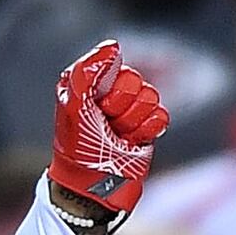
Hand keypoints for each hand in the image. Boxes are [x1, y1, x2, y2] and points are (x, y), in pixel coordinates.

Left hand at [50, 41, 169, 224]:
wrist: (92, 188)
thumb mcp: (73, 105)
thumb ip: (87, 71)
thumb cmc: (77, 148)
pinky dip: (149, 130)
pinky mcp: (147, 131)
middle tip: (107, 124)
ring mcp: (130, 114)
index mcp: (90, 85)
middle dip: (122, 106)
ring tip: (119, 136)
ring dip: (135, 120)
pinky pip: (162, 116)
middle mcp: (110, 96)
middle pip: (136, 81)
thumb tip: (114, 46)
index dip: (108, 87)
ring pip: (151, 98)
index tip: (96, 107)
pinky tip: (134, 142)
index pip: (114, 66)